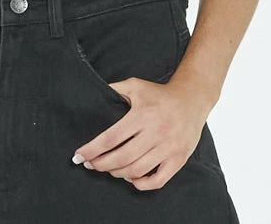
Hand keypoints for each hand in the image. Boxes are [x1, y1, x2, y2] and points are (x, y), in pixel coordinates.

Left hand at [71, 76, 209, 189]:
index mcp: (141, 115)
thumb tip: (94, 95)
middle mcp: (155, 132)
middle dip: (101, 164)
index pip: (111, 138)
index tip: (79, 156)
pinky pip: (158, 180)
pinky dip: (142, 184)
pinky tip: (132, 179)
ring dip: (118, 174)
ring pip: (137, 170)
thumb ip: (115, 89)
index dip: (92, 149)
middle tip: (90, 164)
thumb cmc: (159, 94)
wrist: (191, 99)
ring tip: (109, 169)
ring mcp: (168, 148)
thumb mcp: (135, 85)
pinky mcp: (178, 159)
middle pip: (122, 157)